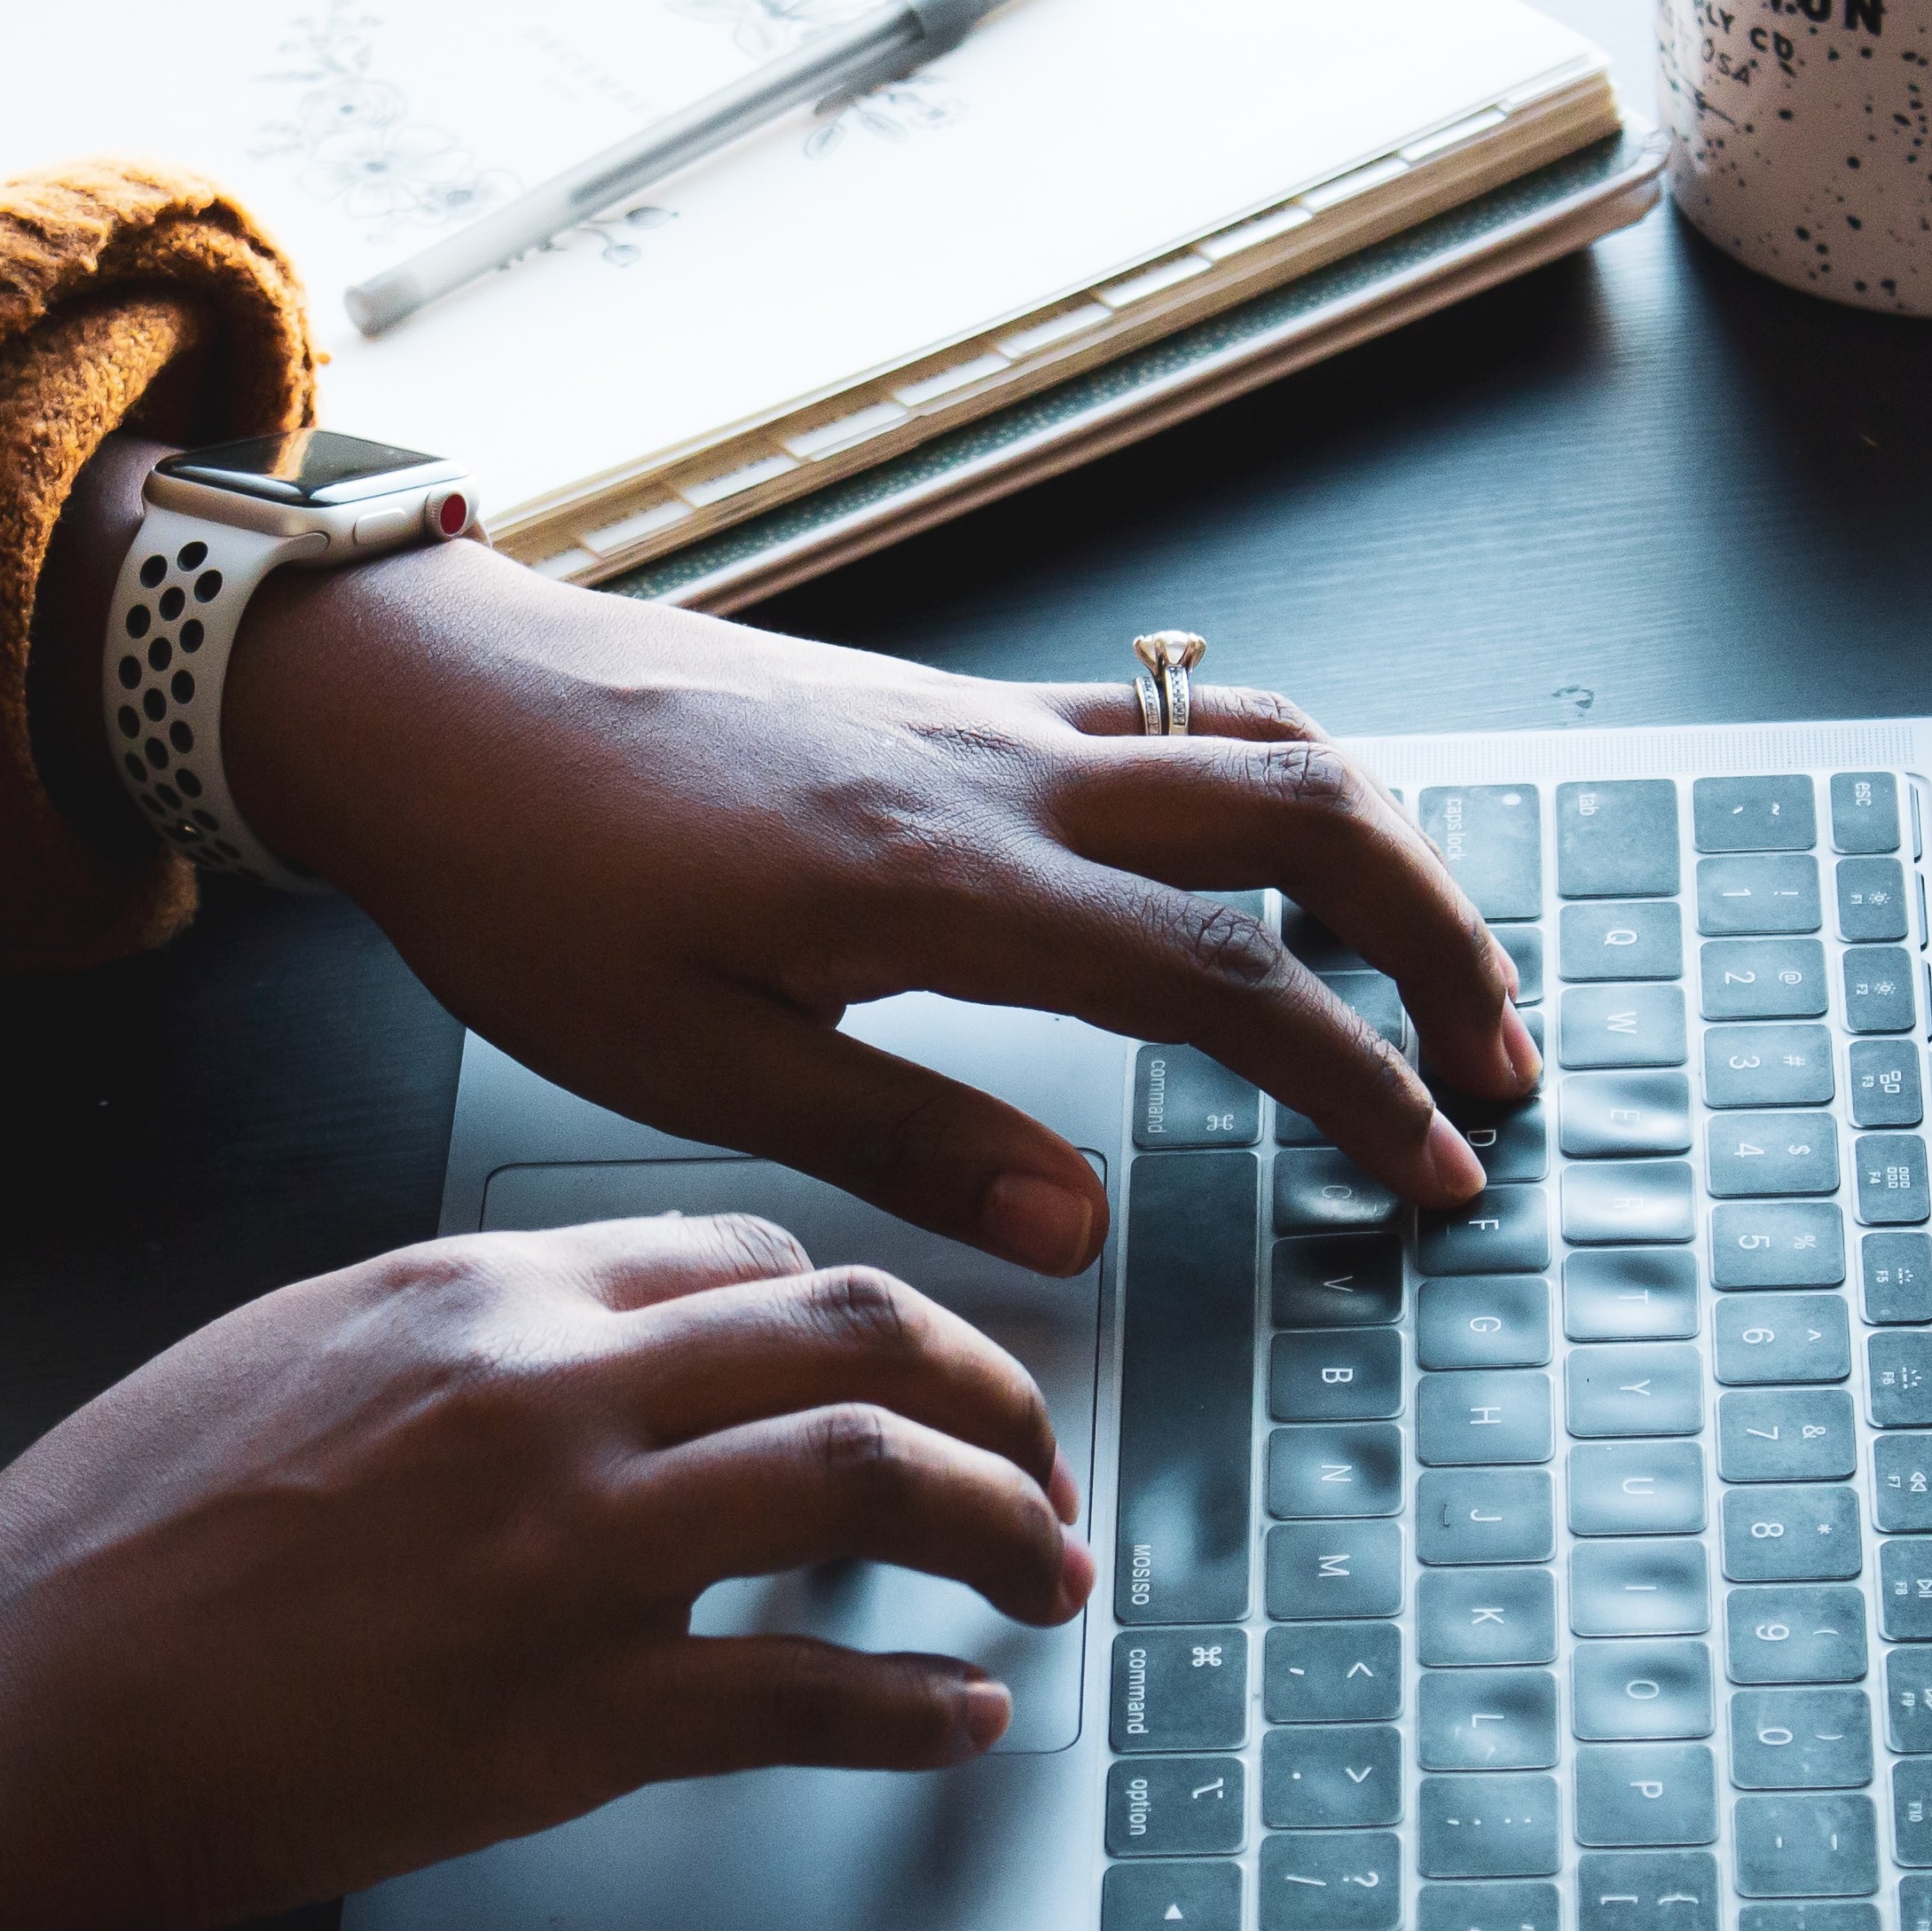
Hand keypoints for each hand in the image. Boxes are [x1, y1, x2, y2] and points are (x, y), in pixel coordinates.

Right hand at [0, 1215, 1087, 1930]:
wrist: (11, 1707)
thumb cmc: (115, 1540)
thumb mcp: (287, 1347)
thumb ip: (460, 1326)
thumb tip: (596, 1338)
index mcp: (478, 1288)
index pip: (751, 1256)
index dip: (863, 1314)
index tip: (908, 1368)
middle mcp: (548, 1391)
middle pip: (857, 1336)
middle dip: (994, 1394)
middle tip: (1042, 1458)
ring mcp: (571, 1554)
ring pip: (872, 1484)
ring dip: (1003, 1529)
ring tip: (1047, 1575)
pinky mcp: (569, 1721)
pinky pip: (805, 1698)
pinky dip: (914, 1712)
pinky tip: (958, 1720)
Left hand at [227, 538, 1534, 1274]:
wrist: (434, 703)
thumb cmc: (528, 884)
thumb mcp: (689, 1065)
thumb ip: (905, 1142)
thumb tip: (1086, 1228)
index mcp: (944, 879)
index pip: (1226, 977)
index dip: (1356, 1079)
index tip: (1433, 1171)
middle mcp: (997, 771)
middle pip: (1306, 812)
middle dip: (1439, 934)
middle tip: (1496, 1063)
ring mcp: (982, 717)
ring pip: (1254, 739)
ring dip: (1377, 846)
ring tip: (1428, 966)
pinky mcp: (948, 702)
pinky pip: (1167, 718)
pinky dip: (1272, 787)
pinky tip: (1268, 872)